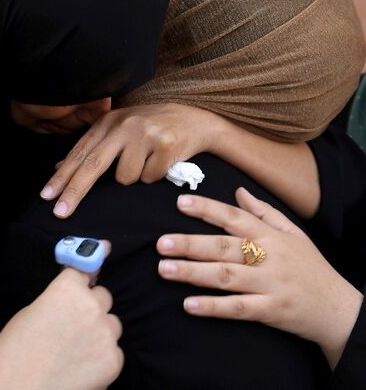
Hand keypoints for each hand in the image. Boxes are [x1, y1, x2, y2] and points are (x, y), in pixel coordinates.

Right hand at [0, 252, 122, 389]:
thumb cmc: (14, 354)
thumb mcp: (29, 314)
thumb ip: (56, 299)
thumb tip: (70, 297)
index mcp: (66, 290)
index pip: (85, 268)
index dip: (86, 270)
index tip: (103, 249)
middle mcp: (91, 307)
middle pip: (102, 296)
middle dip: (91, 306)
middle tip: (73, 323)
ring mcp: (105, 335)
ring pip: (111, 324)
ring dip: (99, 331)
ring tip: (77, 348)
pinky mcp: (114, 361)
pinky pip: (114, 350)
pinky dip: (102, 356)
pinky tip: (82, 366)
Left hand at [41, 103, 225, 217]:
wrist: (193, 119)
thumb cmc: (149, 128)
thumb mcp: (117, 130)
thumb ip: (91, 148)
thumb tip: (60, 167)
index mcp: (106, 122)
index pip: (78, 153)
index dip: (62, 177)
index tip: (46, 197)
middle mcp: (123, 125)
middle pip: (93, 164)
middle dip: (74, 191)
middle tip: (60, 212)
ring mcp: (145, 134)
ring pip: (125, 177)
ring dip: (133, 178)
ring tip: (145, 162)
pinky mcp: (166, 145)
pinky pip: (149, 178)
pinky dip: (153, 176)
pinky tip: (161, 162)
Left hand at [156, 188, 363, 367]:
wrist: (340, 309)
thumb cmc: (311, 268)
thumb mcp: (294, 234)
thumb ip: (263, 212)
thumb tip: (238, 190)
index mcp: (271, 236)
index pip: (235, 218)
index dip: (208, 209)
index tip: (180, 203)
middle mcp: (269, 257)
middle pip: (224, 247)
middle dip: (190, 244)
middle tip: (161, 243)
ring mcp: (270, 284)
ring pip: (226, 276)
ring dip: (193, 273)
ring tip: (164, 269)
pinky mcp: (271, 310)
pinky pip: (238, 308)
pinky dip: (213, 307)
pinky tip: (188, 305)